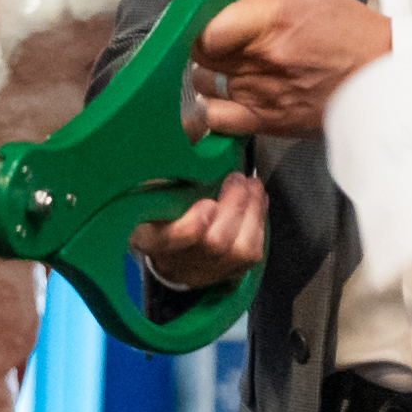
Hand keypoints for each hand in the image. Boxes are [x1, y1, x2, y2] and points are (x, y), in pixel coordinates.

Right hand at [134, 172, 267, 286]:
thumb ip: (166, 178)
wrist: (170, 257)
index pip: (171, 239)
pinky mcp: (230, 273)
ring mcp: (207, 272)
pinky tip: (257, 200)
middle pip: (215, 242)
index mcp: (153, 240)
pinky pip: (254, 251)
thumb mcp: (151, 197)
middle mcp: (180, 261)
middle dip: (234, 205)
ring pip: (241, 249)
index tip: (206, 203)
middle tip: (238, 178)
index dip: (192, 226)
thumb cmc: (160, 216)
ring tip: (252, 185)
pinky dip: (259, 221)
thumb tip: (190, 138)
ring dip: (252, 210)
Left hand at [183, 0, 391, 139]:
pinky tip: (222, 98)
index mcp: (270, 16)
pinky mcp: (266, 121)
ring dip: (211, 72)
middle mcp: (263, 57)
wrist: (378, 75)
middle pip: (199, 52)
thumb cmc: (342, 28)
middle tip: (225, 38)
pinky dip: (209, 109)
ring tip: (236, 65)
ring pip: (203, 82)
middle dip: (204, 42)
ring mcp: (262, 93)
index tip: (210, 17)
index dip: (200, 19)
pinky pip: (215, 119)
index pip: (204, 25)